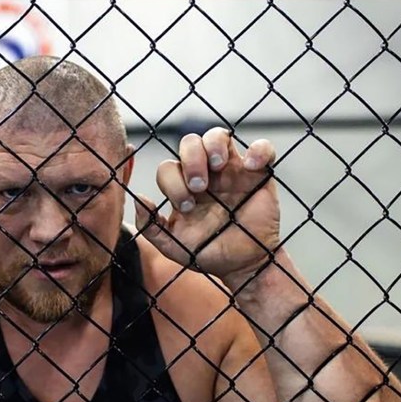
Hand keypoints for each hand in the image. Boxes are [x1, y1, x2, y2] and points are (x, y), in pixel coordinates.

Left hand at [134, 128, 278, 283]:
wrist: (243, 265)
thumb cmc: (208, 253)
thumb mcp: (174, 246)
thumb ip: (151, 227)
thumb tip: (138, 200)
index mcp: (183, 187)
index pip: (168, 167)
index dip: (172, 182)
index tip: (187, 206)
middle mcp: (205, 174)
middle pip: (189, 143)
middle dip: (191, 160)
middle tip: (199, 187)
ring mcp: (231, 171)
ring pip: (218, 136)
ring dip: (214, 145)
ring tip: (218, 166)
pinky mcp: (259, 174)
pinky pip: (262, 148)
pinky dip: (258, 150)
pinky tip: (251, 166)